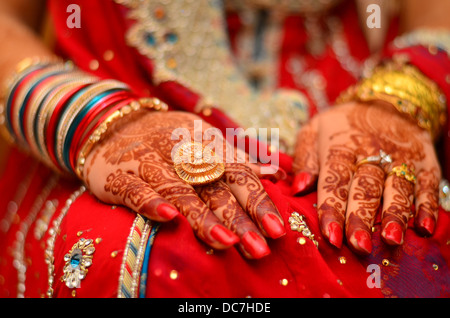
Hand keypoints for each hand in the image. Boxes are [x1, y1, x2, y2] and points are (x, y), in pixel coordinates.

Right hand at [83, 110, 285, 258]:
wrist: (113, 122)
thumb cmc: (169, 137)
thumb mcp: (205, 140)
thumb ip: (238, 160)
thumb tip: (278, 173)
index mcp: (206, 144)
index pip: (238, 173)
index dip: (258, 201)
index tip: (277, 230)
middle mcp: (180, 152)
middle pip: (213, 186)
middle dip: (238, 217)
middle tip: (259, 248)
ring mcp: (148, 161)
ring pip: (178, 189)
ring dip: (202, 215)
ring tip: (226, 241)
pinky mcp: (118, 174)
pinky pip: (134, 188)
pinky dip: (150, 201)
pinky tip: (168, 217)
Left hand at [292, 101, 440, 254]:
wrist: (385, 102)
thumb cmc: (342, 125)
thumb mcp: (315, 130)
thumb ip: (305, 157)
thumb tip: (299, 187)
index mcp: (340, 148)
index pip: (334, 181)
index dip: (332, 209)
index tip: (330, 235)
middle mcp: (370, 155)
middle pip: (365, 188)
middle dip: (362, 218)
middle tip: (358, 245)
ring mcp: (399, 159)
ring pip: (397, 188)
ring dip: (396, 214)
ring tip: (392, 239)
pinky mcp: (423, 164)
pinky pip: (427, 186)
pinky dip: (428, 207)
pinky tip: (425, 228)